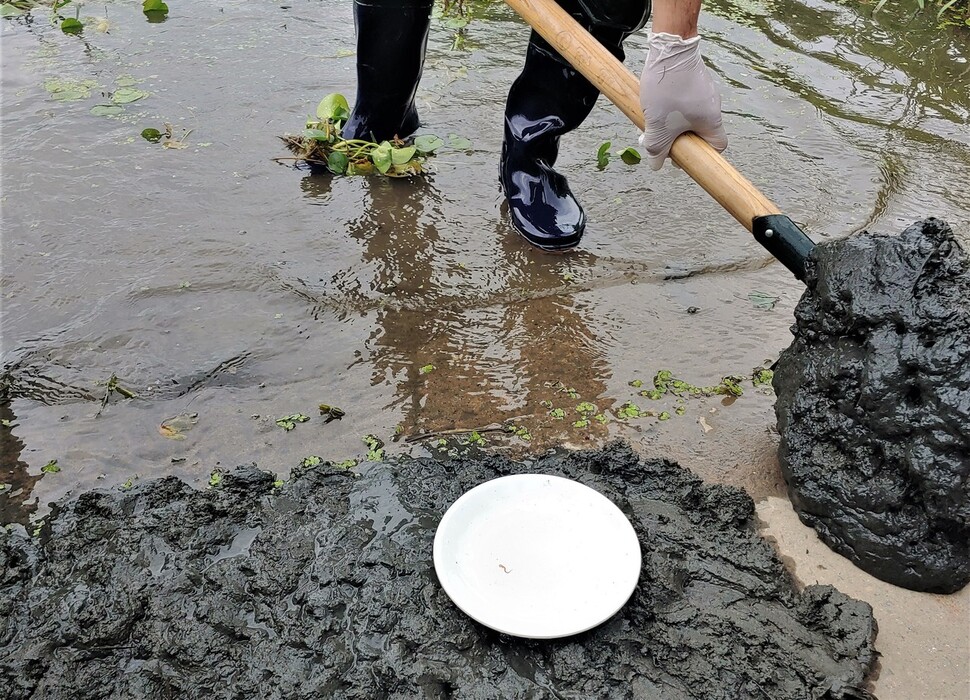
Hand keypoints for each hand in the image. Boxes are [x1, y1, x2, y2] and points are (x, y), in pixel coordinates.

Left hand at [639, 32, 726, 170]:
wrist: (669, 48)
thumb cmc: (668, 89)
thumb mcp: (658, 126)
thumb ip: (657, 149)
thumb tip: (656, 165)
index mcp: (712, 120)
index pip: (717, 146)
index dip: (701, 155)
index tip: (682, 155)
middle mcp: (713, 106)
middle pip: (698, 133)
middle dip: (678, 139)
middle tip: (659, 139)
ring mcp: (704, 92)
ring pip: (688, 117)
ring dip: (671, 123)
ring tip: (652, 120)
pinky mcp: (693, 81)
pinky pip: (683, 103)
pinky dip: (670, 107)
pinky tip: (654, 103)